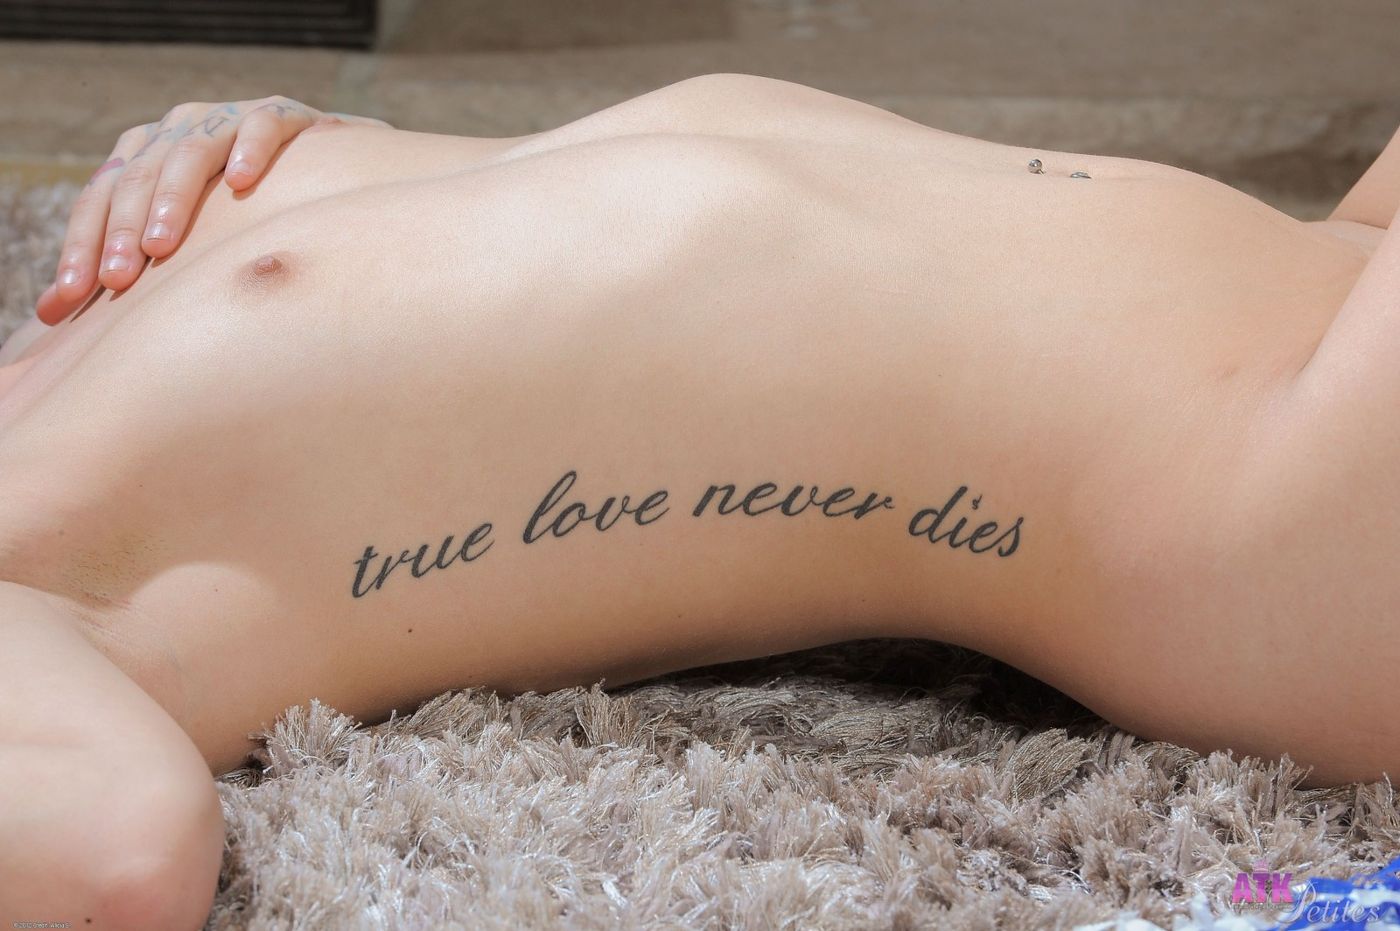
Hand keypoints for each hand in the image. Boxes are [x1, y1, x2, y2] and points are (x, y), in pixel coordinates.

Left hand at [36, 96, 390, 324]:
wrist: (326, 179)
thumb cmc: (243, 222)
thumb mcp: (180, 245)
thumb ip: (123, 271)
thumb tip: (46, 318)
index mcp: (143, 155)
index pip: (99, 198)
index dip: (82, 246)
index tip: (74, 299)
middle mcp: (177, 129)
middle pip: (137, 178)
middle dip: (122, 232)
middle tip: (120, 282)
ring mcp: (227, 118)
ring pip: (189, 152)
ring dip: (173, 200)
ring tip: (162, 246)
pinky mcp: (283, 115)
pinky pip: (262, 125)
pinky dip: (249, 150)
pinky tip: (241, 182)